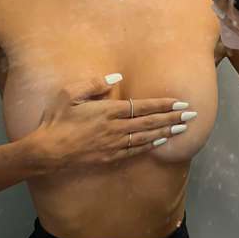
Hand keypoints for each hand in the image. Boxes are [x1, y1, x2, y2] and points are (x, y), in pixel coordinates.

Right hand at [30, 74, 197, 168]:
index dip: (163, 105)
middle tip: (192, 116)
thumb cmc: (56, 121)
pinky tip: (161, 143)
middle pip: (150, 123)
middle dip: (173, 118)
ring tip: (182, 129)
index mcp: (107, 111)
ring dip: (166, 132)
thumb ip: (94, 85)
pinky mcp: (108, 158)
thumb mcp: (69, 94)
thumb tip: (116, 79)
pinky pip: (134, 151)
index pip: (143, 107)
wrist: (47, 152)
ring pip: (146, 138)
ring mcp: (113, 145)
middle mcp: (115, 129)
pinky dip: (150, 146)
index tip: (180, 102)